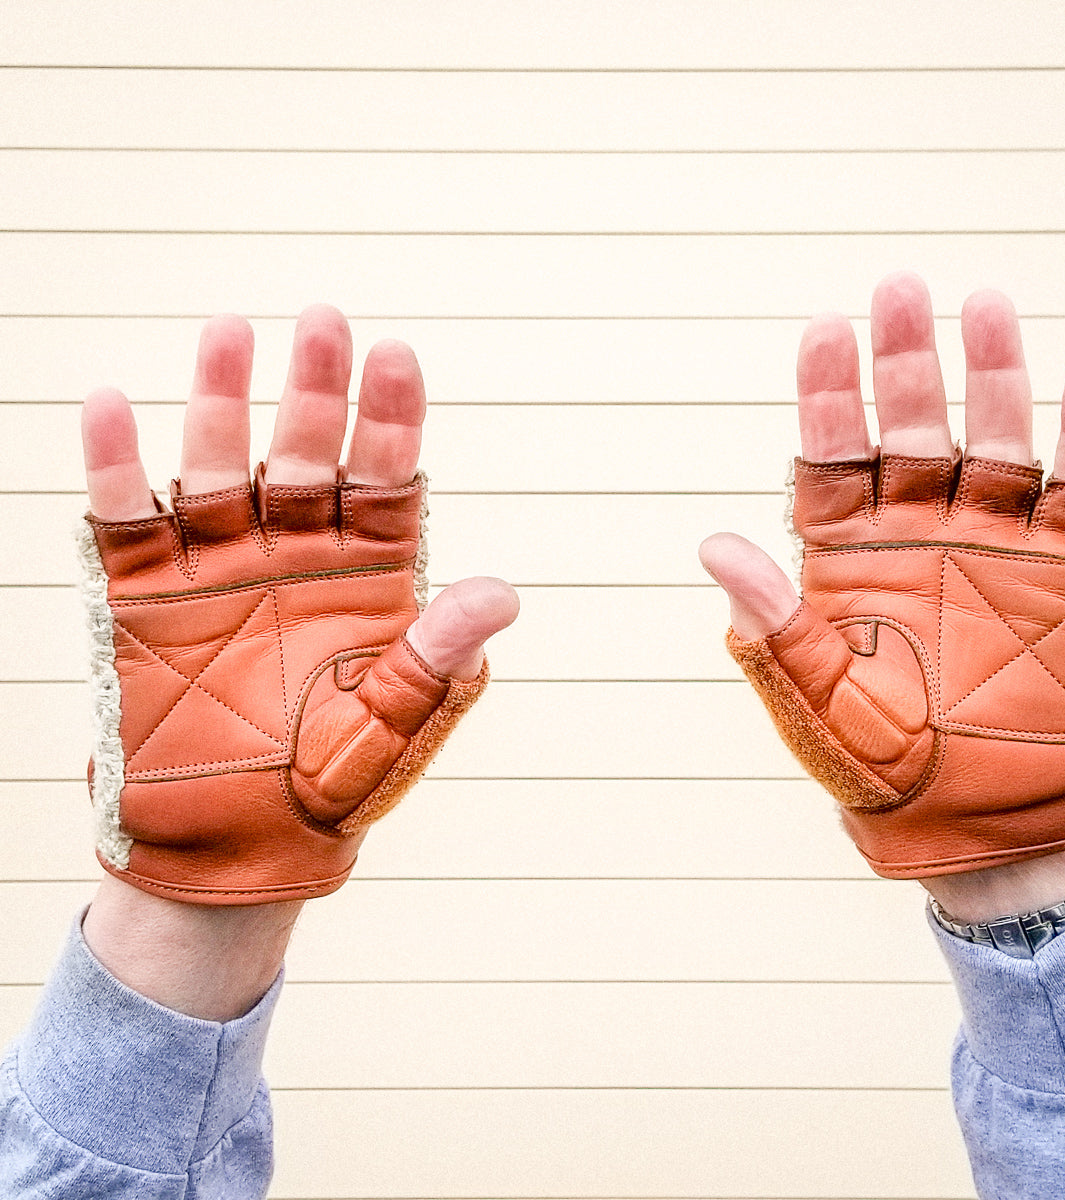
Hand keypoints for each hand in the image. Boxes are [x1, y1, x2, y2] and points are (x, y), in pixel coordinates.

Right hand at [80, 306, 518, 905]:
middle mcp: (295, 555)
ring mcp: (220, 567)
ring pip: (218, 465)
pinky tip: (110, 405)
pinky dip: (116, 467)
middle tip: (323, 321)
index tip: (397, 356)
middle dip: (315, 390)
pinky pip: (127, 520)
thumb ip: (437, 658)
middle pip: (305, 454)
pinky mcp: (147, 596)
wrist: (237, 847)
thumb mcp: (392, 727)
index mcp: (367, 578)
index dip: (391, 419)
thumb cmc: (328, 789)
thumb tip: (502, 592)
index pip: (385, 479)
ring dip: (220, 402)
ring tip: (229, 333)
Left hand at [701, 272, 1064, 902]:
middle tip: (903, 289)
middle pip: (912, 427)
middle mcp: (920, 535)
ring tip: (986, 307)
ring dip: (993, 374)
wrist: (983, 830)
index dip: (828, 394)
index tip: (826, 328)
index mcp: (849, 560)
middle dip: (907, 361)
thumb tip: (716, 544)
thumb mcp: (819, 705)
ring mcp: (996, 545)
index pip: (832, 458)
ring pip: (996, 438)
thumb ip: (776, 625)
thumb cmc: (886, 773)